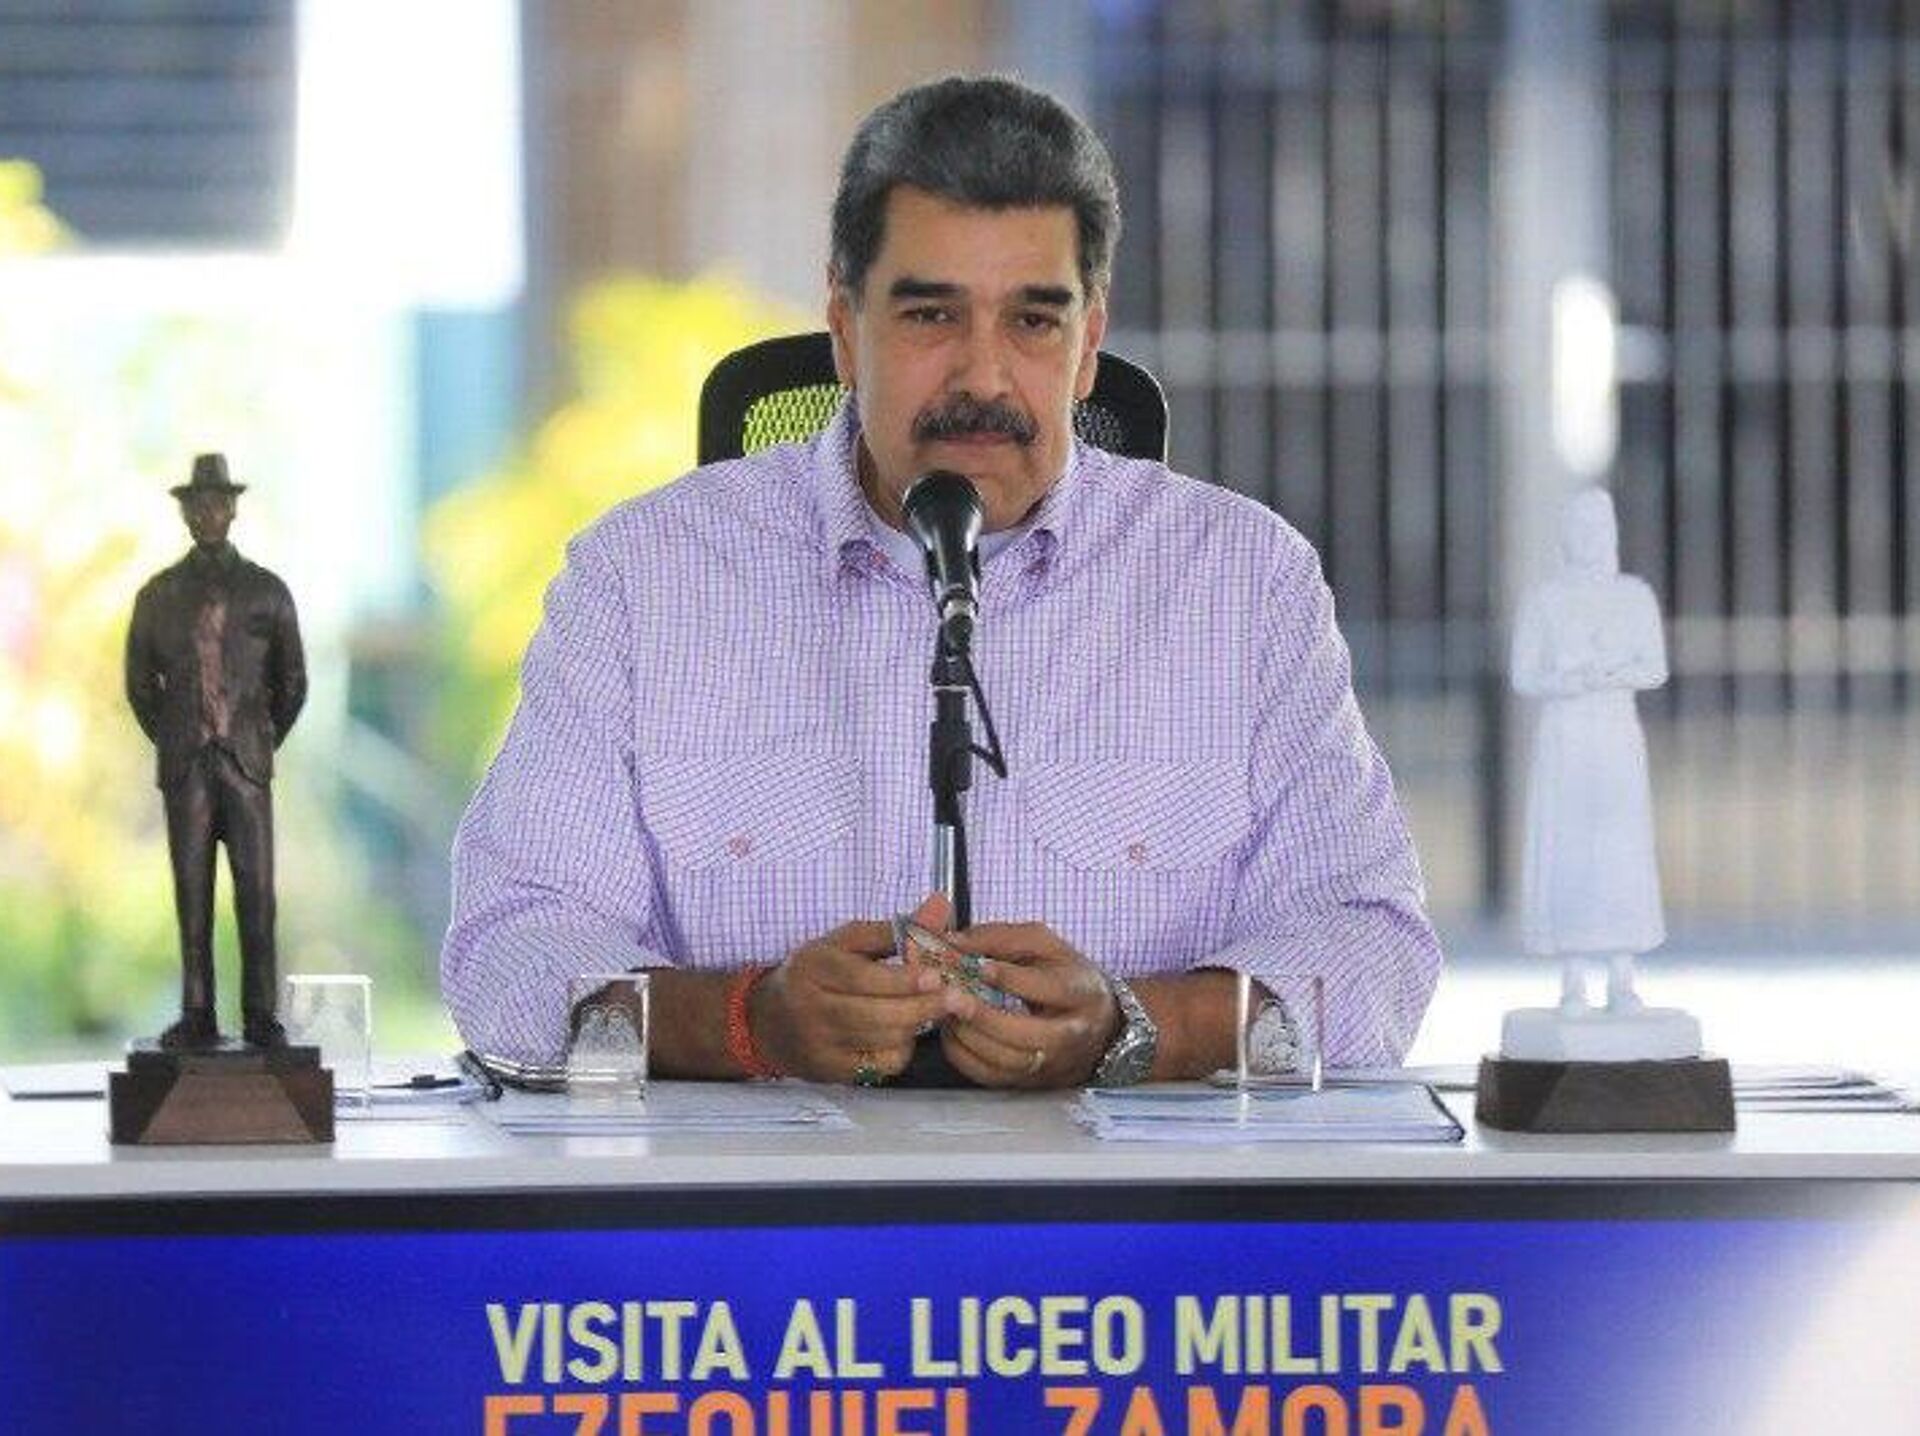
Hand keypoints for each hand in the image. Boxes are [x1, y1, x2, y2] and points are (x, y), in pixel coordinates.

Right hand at [751, 894, 950, 1083]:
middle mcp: (812, 1008)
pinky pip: (878, 1065)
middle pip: (874, 1014)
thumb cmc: (816, 973)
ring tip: (936, 1010)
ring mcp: (820, 1045)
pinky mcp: (830, 1072)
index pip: (860, 977)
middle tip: (959, 999)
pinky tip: (905, 1033)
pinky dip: (900, 1050)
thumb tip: (941, 905)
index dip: (901, 979)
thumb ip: (895, 929)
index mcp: (813, 967)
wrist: (768, 1022)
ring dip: (915, 1026)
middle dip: (922, 1007)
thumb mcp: (846, 942)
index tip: (935, 975)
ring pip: (881, 1041)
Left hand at [936, 921, 1117, 1088]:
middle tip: (952, 997)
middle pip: (1027, 1035)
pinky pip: (990, 1076)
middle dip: (984, 1017)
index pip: (1048, 989)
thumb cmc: (1065, 977)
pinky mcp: (1029, 1082)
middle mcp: (1071, 1035)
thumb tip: (955, 942)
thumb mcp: (1046, 946)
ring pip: (1006, 1060)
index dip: (1010, 978)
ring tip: (946, 1009)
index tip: (978, 966)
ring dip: (969, 1035)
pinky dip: (963, 1054)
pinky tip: (953, 1030)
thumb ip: (1002, 939)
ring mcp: (1051, 1064)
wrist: (1097, 1024)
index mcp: (1082, 993)